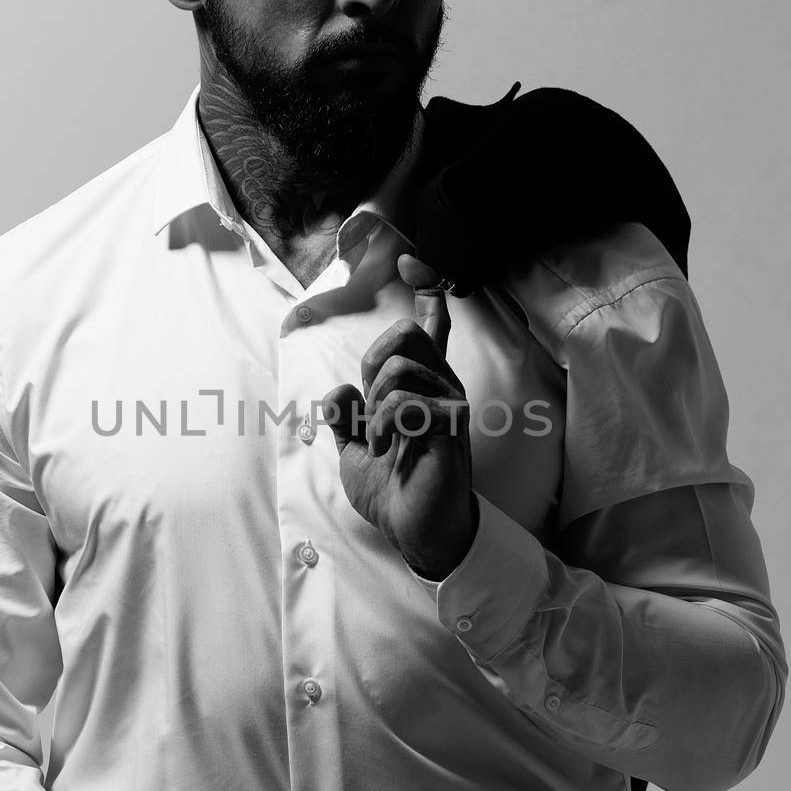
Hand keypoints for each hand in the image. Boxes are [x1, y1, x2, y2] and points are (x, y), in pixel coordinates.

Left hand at [323, 254, 478, 580]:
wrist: (414, 530)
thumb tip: (339, 389)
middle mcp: (442, 387)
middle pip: (406, 334)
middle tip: (372, 407)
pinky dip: (383, 424)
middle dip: (374, 365)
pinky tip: (387, 447)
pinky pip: (405, 401)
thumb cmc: (393, 489)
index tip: (410, 260)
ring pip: (399, 368)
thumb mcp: (355, 448)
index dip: (426, 290)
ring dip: (376, 406)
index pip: (430, 329)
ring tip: (381, 438)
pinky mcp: (451, 426)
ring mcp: (450, 404)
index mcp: (422, 386)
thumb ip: (345, 416)